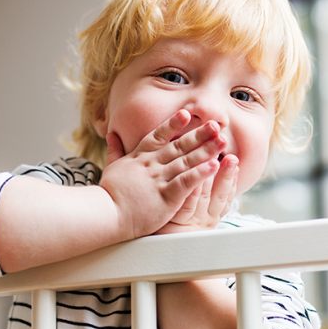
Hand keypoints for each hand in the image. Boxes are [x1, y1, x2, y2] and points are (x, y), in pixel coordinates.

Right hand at [99, 110, 226, 239]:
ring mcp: (159, 180)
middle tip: (216, 124)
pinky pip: (186, 182)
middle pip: (179, 146)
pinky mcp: (165, 197)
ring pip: (186, 161)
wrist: (105, 214)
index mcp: (139, 157)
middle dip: (199, 134)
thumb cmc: (109, 194)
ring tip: (222, 141)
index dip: (174, 124)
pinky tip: (215, 165)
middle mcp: (151, 165)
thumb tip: (111, 134)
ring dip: (206, 150)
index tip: (187, 114)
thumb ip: (115, 150)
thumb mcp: (111, 167)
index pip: (158, 136)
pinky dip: (201, 173)